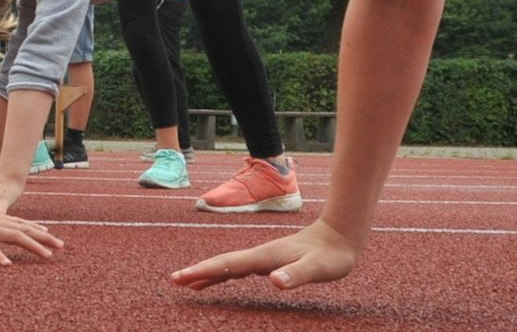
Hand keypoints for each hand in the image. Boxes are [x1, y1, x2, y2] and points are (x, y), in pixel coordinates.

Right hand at [170, 219, 358, 292]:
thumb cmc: (332, 255)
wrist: (341, 234)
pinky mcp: (270, 260)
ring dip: (209, 273)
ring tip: (189, 283)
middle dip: (198, 272)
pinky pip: (240, 267)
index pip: (228, 265)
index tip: (181, 278)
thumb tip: (273, 281)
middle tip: (175, 281)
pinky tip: (223, 277)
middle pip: (223, 264)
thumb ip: (296, 274)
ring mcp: (264, 257)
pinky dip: (225, 272)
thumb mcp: (318, 268)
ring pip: (230, 265)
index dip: (204, 271)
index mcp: (265, 257)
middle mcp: (260, 255)